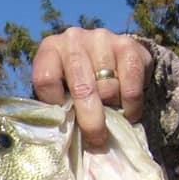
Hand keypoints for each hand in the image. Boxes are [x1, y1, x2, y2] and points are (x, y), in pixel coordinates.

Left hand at [32, 27, 152, 147]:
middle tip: (97, 141)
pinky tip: (128, 111)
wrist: (108, 58)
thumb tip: (66, 138)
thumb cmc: (75, 83)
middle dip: (91, 121)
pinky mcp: (129, 44)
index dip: (55, 105)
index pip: (46, 80)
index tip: (64, 121)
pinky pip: (132, 85)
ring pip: (108, 89)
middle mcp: (73, 39)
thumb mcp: (60, 91)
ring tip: (112, 118)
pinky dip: (131, 105)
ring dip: (112, 110)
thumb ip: (59, 107)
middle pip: (82, 88)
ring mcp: (102, 38)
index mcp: (50, 49)